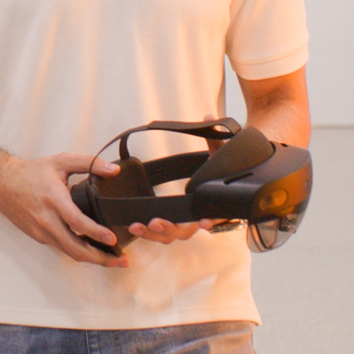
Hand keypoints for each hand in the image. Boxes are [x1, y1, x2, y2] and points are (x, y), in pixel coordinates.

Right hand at [0, 153, 129, 268]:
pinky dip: (78, 251)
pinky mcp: (38, 237)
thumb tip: (114, 170)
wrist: (2, 183)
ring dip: (92, 258)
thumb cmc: (32, 173)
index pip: (77, 221)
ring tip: (112, 259)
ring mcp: (41, 231)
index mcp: (53, 199)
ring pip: (70, 252)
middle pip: (75, 248)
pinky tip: (92, 249)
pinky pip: (62, 247)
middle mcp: (46, 219)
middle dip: (101, 258)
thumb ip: (89, 163)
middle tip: (121, 261)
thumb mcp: (61, 161)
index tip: (113, 239)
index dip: (96, 233)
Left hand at [128, 114, 223, 244]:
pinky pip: (160, 233)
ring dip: (153, 234)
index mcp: (214, 204)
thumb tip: (209, 117)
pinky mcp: (170, 224)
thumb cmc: (219, 171)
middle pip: (187, 231)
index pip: (217, 215)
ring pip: (171, 236)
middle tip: (156, 221)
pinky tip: (134, 226)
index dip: (212, 219)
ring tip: (137, 225)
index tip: (204, 222)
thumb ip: (215, 137)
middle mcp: (199, 218)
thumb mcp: (219, 153)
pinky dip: (148, 233)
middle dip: (170, 228)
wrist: (218, 183)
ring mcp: (184, 224)